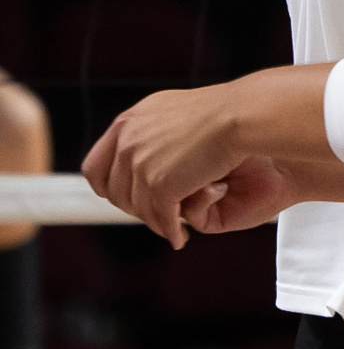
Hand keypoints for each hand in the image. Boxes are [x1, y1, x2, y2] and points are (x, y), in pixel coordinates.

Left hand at [83, 64, 334, 246]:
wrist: (242, 114)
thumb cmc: (222, 112)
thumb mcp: (172, 115)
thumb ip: (151, 135)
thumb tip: (138, 158)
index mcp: (129, 122)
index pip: (95, 167)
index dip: (109, 187)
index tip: (126, 197)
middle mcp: (128, 140)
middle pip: (113, 193)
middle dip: (135, 207)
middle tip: (158, 212)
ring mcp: (140, 163)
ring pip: (136, 210)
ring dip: (155, 221)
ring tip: (173, 224)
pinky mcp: (158, 185)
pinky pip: (159, 220)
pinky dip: (171, 231)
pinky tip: (181, 235)